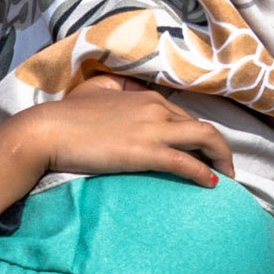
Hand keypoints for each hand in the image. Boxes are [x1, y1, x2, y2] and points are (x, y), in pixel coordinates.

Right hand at [0, 74, 231, 214]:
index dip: (198, 134)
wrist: (47, 132)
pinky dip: (203, 172)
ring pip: (204, 137)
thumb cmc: (66, 115)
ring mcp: (152, 129)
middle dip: (217, 147)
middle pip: (201, 125)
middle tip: (223, 166)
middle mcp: (156, 108)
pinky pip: (185, 161)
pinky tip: (211, 184)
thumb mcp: (96, 91)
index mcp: (146, 96)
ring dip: (221, 157)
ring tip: (226, 177)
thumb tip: (124, 89)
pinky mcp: (145, 152)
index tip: (203, 151)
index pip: (184, 114)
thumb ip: (115, 89)